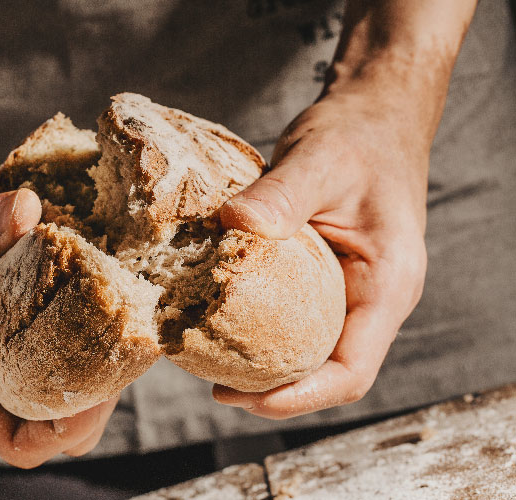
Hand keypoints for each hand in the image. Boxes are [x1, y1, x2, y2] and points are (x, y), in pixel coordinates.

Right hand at [0, 171, 116, 466]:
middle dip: (95, 391)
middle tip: (125, 343)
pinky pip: (52, 320)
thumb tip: (29, 211)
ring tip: (123, 310)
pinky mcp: (8, 305)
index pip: (18, 439)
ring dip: (94, 348)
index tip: (102, 389)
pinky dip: (79, 307)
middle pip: (52, 414)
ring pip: (58, 367)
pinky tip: (101, 274)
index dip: (65, 429)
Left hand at [214, 88, 427, 417]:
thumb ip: (282, 195)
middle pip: (327, 371)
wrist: (374, 115)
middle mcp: (372, 298)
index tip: (242, 397)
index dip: (298, 397)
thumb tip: (230, 225)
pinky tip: (222, 320)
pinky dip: (263, 329)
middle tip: (214, 387)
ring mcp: (350, 289)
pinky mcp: (326, 276)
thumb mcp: (321, 160)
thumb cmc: (359, 136)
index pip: (351, 370)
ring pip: (311, 349)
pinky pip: (297, 317)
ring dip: (266, 364)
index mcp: (387, 284)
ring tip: (212, 362)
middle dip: (273, 390)